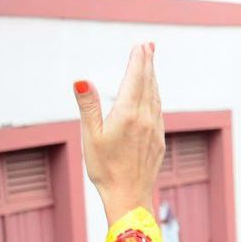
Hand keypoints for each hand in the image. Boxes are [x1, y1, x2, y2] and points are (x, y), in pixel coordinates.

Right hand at [74, 43, 164, 224]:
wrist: (129, 196)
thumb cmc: (104, 168)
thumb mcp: (90, 135)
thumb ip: (88, 106)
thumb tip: (82, 79)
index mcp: (129, 114)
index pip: (136, 79)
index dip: (139, 61)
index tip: (142, 45)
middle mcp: (146, 119)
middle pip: (148, 85)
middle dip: (148, 64)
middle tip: (149, 46)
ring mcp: (155, 130)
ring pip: (156, 97)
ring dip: (153, 79)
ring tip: (151, 65)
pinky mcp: (158, 141)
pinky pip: (158, 111)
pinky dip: (156, 97)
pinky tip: (153, 96)